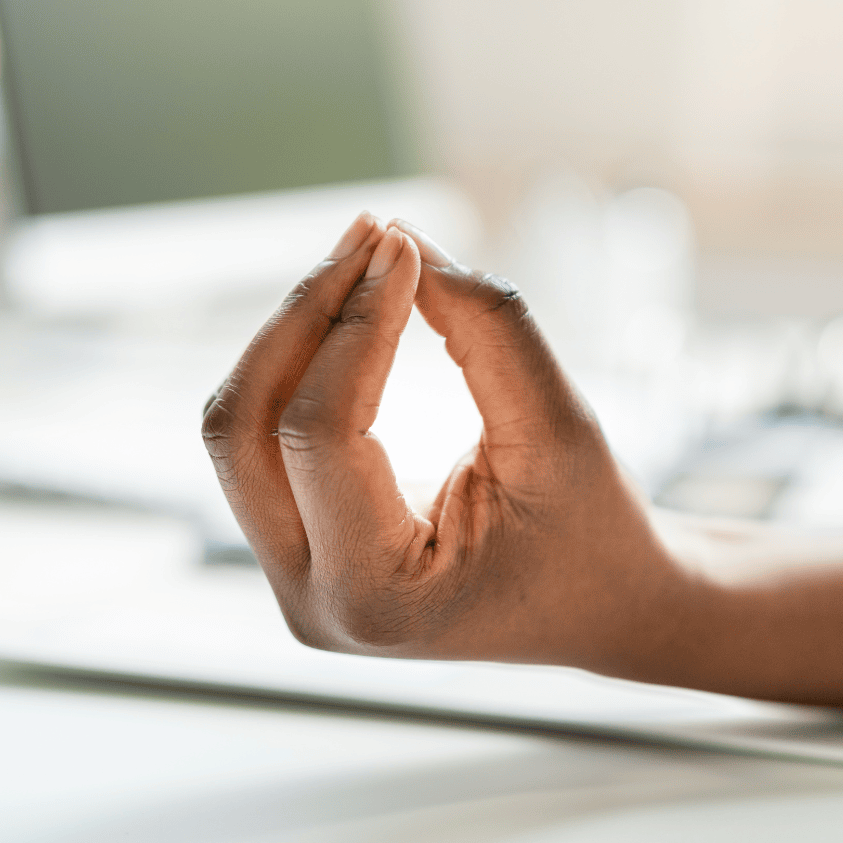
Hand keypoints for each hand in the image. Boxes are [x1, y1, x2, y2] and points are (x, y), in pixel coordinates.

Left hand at [201, 213, 703, 673]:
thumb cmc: (592, 530)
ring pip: (239, 427)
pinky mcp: (297, 546)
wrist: (603, 608)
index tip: (405, 248)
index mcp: (373, 596)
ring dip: (293, 332)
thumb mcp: (560, 427)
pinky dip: (300, 361)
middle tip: (372, 234)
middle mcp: (310, 600)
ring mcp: (292, 578)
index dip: (355, 324)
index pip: (318, 432)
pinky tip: (352, 305)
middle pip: (243, 427)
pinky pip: (263, 436)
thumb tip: (398, 239)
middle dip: (303, 316)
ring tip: (363, 256)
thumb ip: (486, 328)